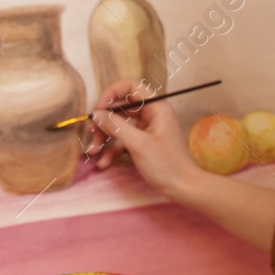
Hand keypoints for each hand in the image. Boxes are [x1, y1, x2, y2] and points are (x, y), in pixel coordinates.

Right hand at [87, 79, 202, 200]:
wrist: (184, 188)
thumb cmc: (166, 164)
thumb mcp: (138, 144)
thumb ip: (116, 126)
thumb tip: (97, 113)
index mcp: (156, 107)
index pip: (130, 87)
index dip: (112, 94)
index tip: (99, 109)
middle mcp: (152, 114)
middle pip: (121, 108)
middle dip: (104, 121)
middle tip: (91, 133)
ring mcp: (148, 129)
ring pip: (120, 126)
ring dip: (104, 138)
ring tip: (92, 152)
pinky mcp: (144, 143)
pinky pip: (124, 140)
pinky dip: (113, 150)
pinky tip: (103, 163)